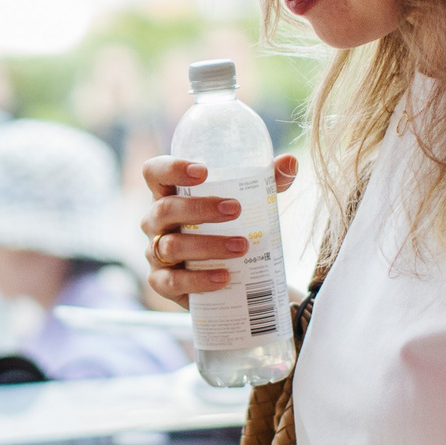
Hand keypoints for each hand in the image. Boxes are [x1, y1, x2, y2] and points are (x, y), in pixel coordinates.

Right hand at [138, 153, 299, 308]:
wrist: (225, 275)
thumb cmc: (228, 227)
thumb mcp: (246, 202)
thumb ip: (267, 181)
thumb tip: (290, 162)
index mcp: (169, 194)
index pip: (155, 172)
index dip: (171, 168)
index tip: (203, 171)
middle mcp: (155, 221)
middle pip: (165, 209)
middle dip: (200, 209)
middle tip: (236, 209)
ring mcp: (155, 253)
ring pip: (171, 246)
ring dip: (208, 245)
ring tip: (242, 246)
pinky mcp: (162, 282)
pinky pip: (173, 282)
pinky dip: (199, 280)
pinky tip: (223, 277)